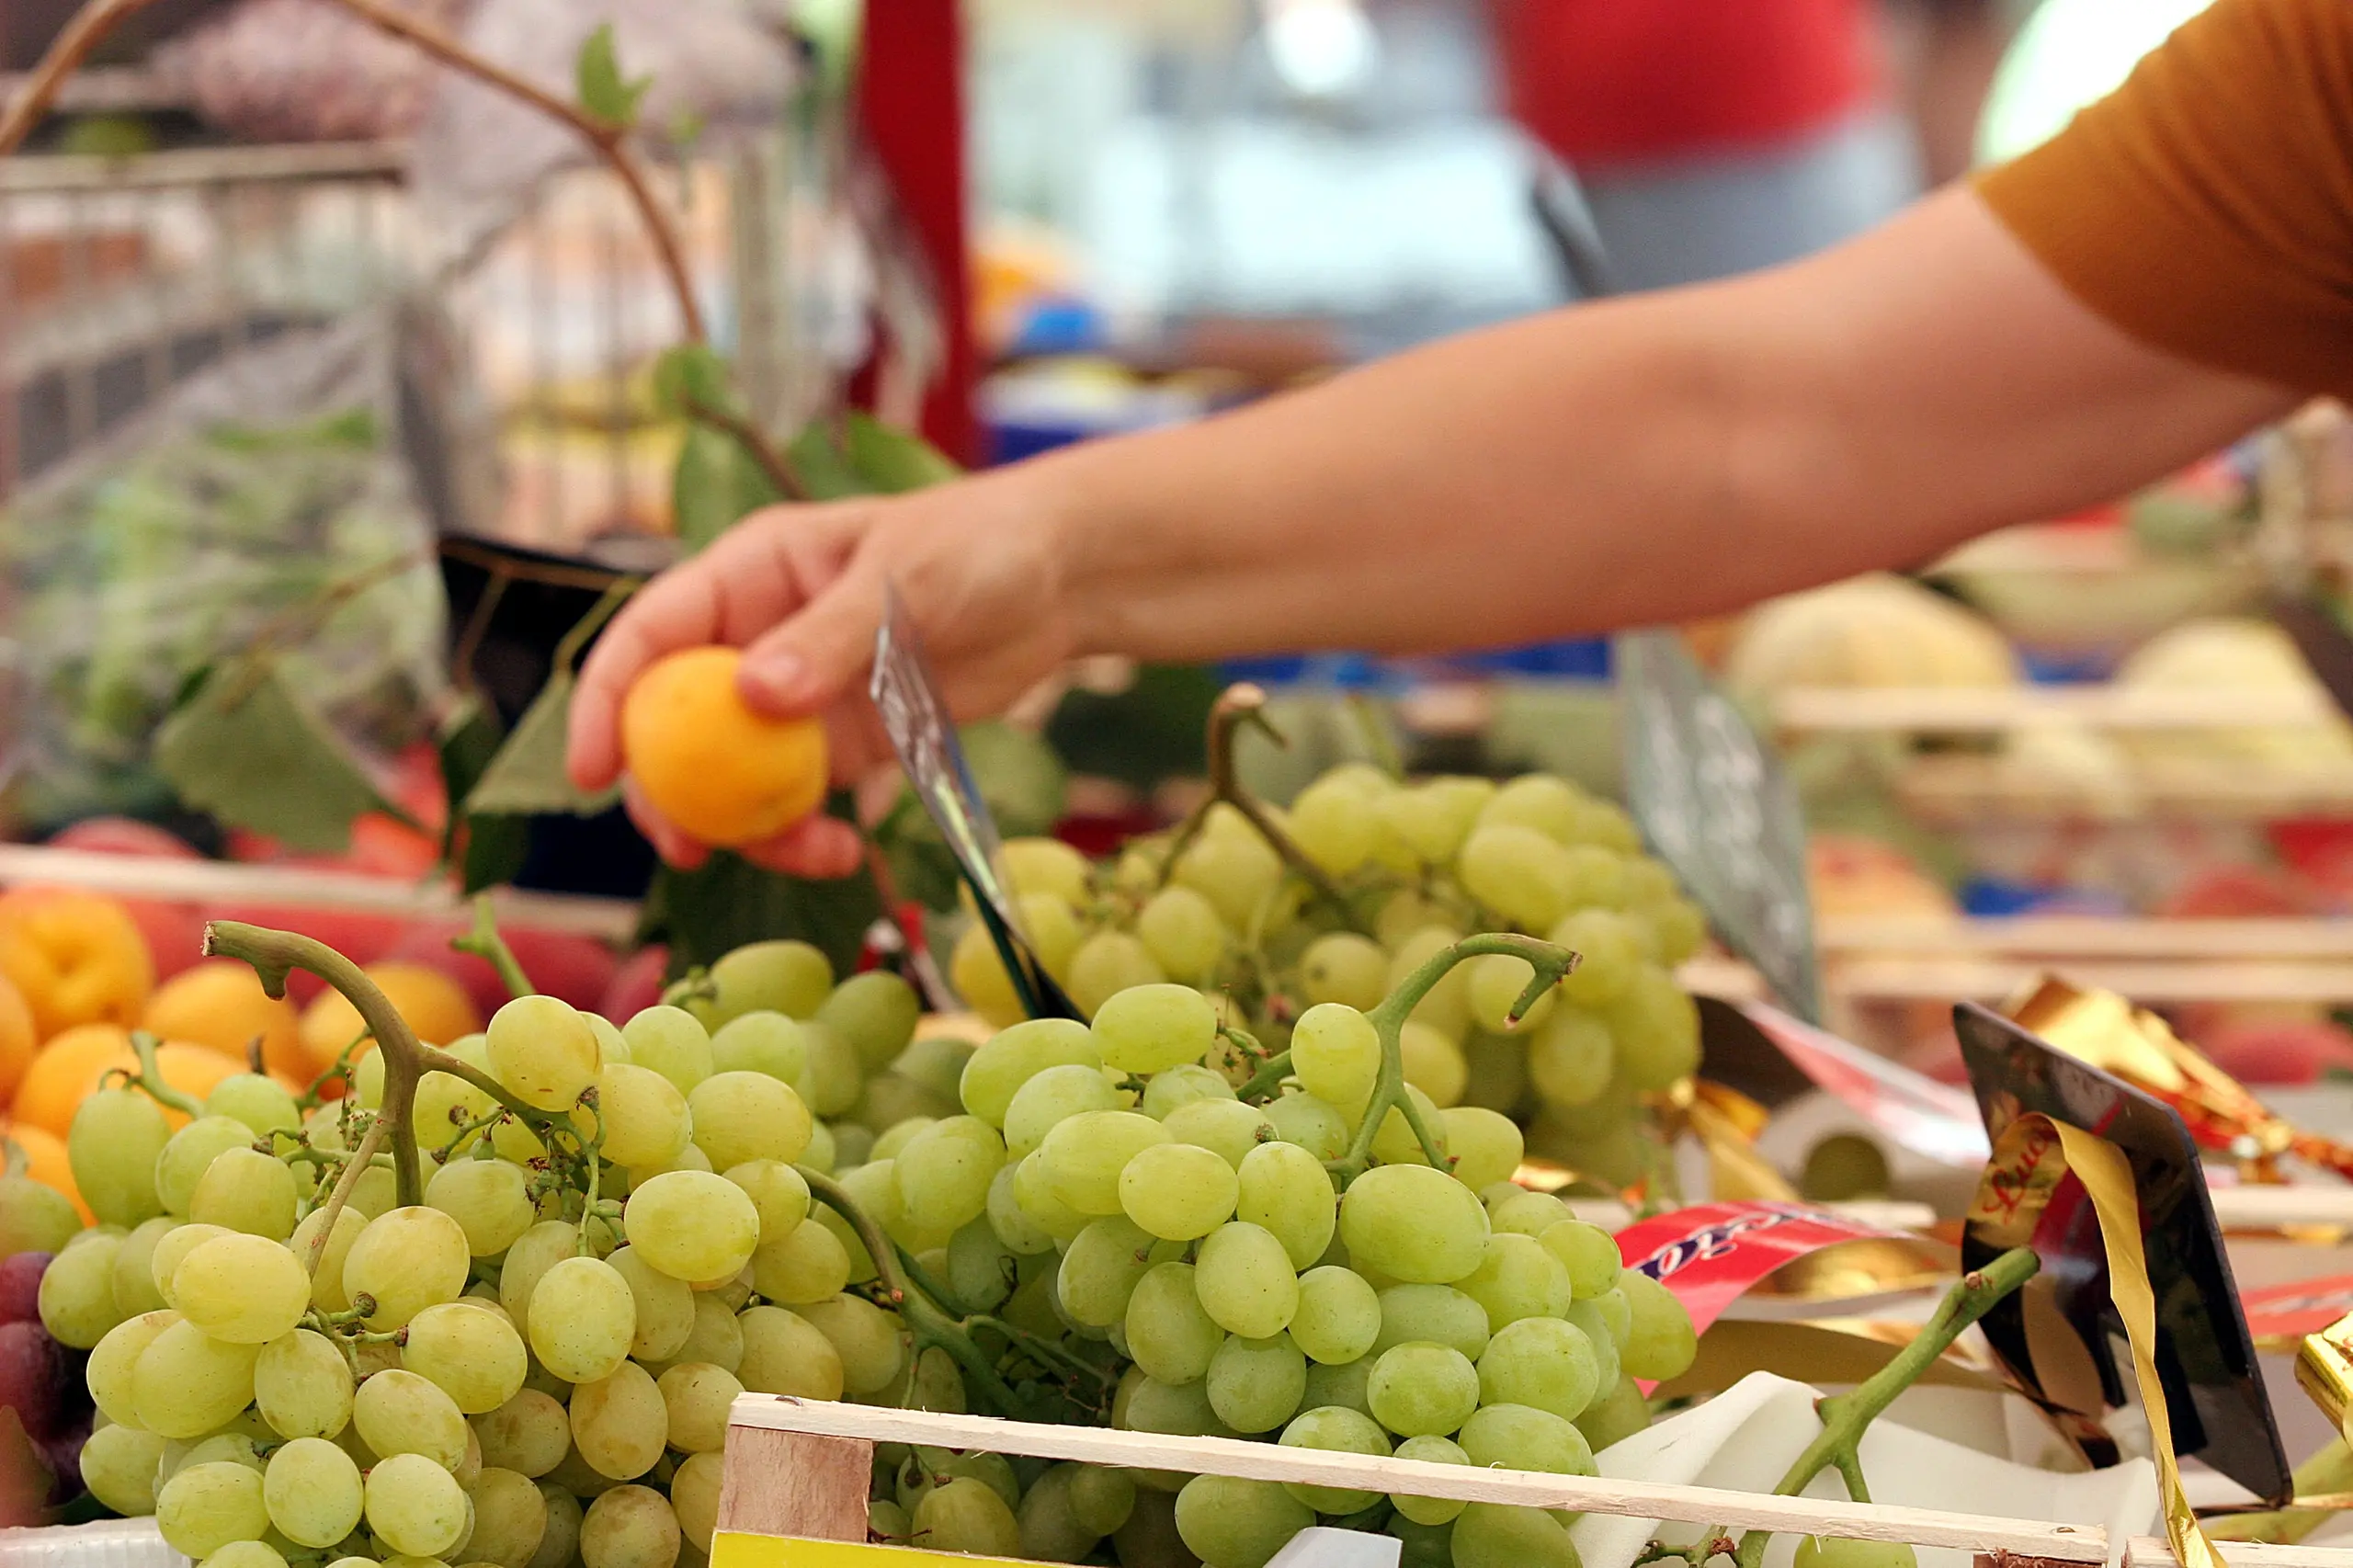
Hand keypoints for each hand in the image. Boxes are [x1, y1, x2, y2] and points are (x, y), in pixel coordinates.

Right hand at [565, 471, 1080, 875]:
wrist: (1060, 579)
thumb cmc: (977, 546)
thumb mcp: (901, 580)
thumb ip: (829, 639)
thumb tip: (751, 696)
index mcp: (750, 575)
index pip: (650, 636)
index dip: (607, 701)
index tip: (593, 772)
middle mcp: (758, 639)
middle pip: (675, 725)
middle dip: (668, 793)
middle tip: (688, 850)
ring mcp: (798, 699)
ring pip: (732, 777)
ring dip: (747, 828)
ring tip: (808, 855)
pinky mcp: (845, 745)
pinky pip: (797, 802)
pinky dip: (804, 834)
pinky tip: (844, 850)